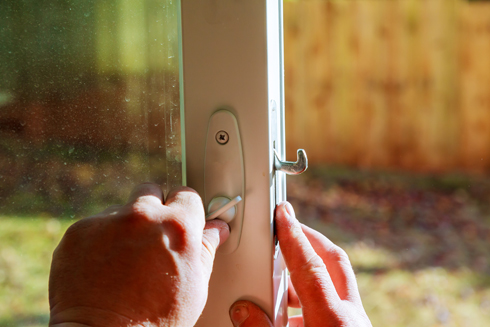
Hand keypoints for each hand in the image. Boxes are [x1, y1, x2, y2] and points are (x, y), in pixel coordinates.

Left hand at [49, 183, 229, 326]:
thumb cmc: (155, 322)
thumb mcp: (195, 287)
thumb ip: (205, 249)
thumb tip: (216, 229)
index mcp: (177, 226)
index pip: (186, 195)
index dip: (185, 210)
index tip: (181, 219)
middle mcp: (142, 216)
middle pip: (151, 192)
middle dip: (154, 209)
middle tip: (152, 238)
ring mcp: (107, 221)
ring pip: (121, 210)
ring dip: (125, 226)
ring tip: (125, 261)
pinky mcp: (78, 232)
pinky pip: (95, 226)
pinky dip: (99, 240)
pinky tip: (103, 267)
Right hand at [229, 202, 370, 326]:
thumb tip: (243, 310)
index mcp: (331, 319)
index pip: (310, 266)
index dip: (293, 236)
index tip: (283, 213)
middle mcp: (350, 316)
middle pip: (334, 260)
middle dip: (309, 236)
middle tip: (289, 223)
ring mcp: (357, 322)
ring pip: (337, 278)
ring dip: (311, 264)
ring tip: (285, 264)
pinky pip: (337, 297)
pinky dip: (315, 289)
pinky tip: (294, 303)